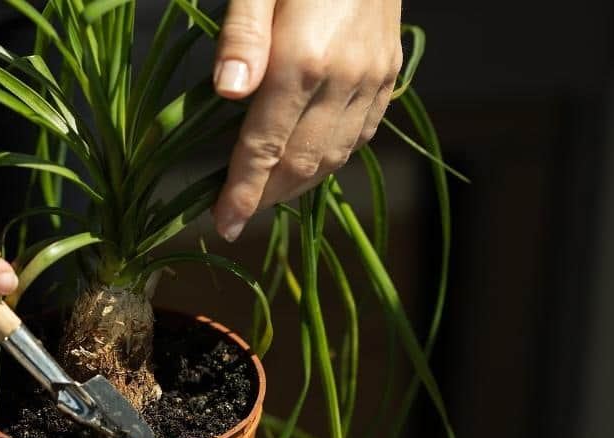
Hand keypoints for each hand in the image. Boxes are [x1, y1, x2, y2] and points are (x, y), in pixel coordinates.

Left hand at [210, 0, 402, 240]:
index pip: (264, 146)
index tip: (224, 225)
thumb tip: (228, 92)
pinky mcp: (390, 72)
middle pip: (301, 161)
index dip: (242, 191)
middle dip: (267, 196)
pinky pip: (362, 133)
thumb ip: (240, 37)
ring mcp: (373, 77)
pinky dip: (333, 159)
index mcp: (302, 60)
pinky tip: (309, 162)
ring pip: (336, 155)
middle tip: (238, 214)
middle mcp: (344, 77)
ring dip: (299, 184)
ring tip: (267, 196)